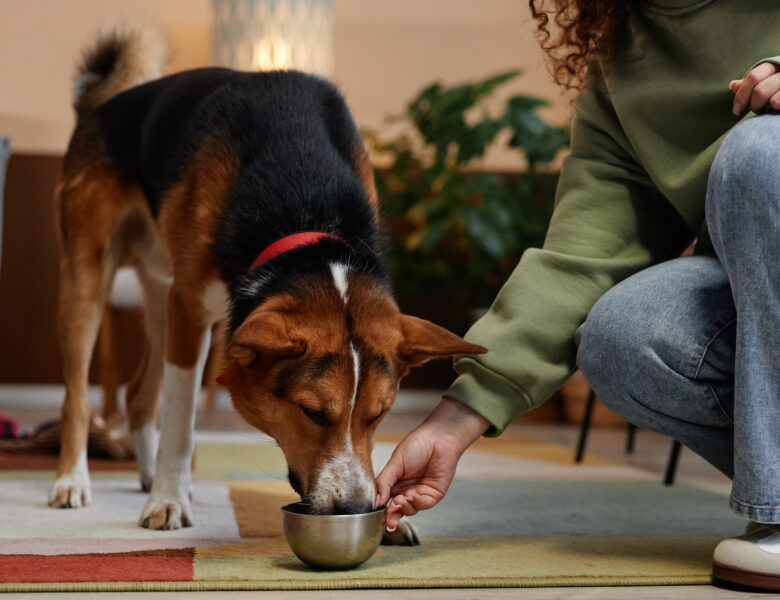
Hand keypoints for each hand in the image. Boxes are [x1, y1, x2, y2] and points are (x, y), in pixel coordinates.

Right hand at [375, 398, 488, 530]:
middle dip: (392, 516)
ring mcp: (420, 493)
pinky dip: (416, 503)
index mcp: (395, 481)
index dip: (381, 509)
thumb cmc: (417, 445)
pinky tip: (412, 496)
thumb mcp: (395, 462)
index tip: (376, 515)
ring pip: (409, 510)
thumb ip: (384, 482)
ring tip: (401, 500)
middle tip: (388, 519)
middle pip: (397, 509)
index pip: (385, 499)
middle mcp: (407, 489)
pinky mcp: (433, 495)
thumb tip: (376, 501)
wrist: (439, 438)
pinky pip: (423, 505)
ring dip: (404, 508)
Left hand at [730, 62, 779, 114]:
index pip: (753, 77)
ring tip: (768, 110)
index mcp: (776, 64)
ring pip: (771, 99)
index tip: (736, 111)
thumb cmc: (779, 88)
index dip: (741, 95)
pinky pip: (778, 103)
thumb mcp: (768, 82)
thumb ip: (752, 84)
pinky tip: (777, 109)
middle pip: (760, 91)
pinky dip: (776, 109)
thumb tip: (733, 85)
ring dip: (765, 109)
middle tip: (757, 110)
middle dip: (754, 105)